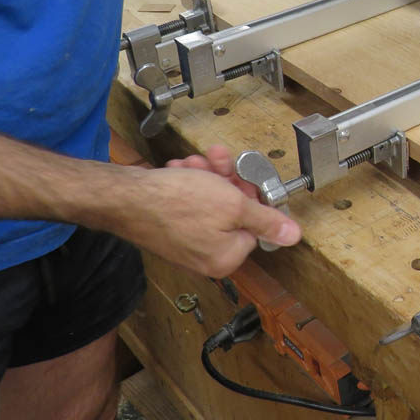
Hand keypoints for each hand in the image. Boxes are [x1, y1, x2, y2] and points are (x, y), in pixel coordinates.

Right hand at [93, 146, 300, 277]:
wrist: (125, 197)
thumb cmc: (175, 203)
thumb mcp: (234, 205)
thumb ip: (265, 220)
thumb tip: (293, 236)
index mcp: (226, 258)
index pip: (255, 226)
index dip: (251, 196)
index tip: (244, 176)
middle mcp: (205, 257)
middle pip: (232, 212)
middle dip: (225, 180)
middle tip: (219, 161)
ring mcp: (185, 244)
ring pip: (209, 202)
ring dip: (205, 177)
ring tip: (193, 163)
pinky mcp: (169, 230)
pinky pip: (188, 204)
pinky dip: (187, 183)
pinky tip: (180, 169)